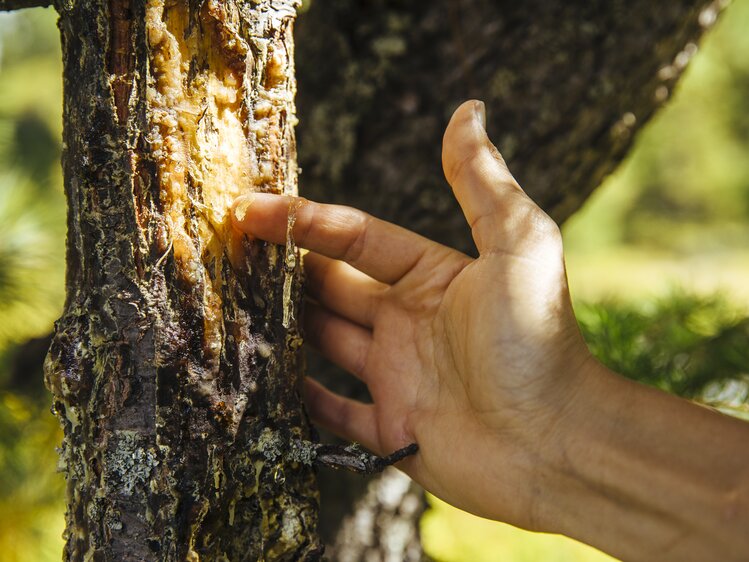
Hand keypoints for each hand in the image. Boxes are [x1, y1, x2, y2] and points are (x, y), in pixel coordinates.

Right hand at [231, 100, 592, 529]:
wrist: (555, 442)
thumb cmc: (536, 340)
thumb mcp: (517, 244)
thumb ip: (481, 181)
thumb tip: (468, 109)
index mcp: (431, 277)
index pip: (355, 238)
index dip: (303, 220)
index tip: (250, 210)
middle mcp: (408, 323)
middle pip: (333, 287)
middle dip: (286, 270)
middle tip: (228, 255)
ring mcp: (397, 377)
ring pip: (325, 344)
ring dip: (285, 327)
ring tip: (232, 308)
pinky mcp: (391, 432)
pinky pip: (332, 411)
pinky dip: (300, 397)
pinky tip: (260, 380)